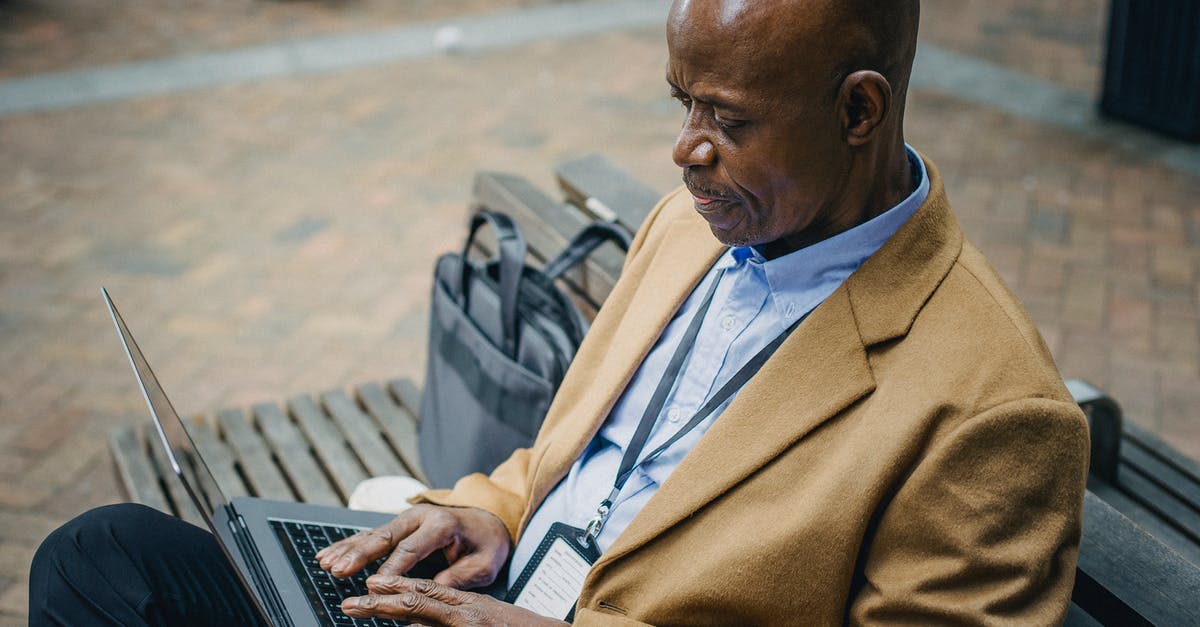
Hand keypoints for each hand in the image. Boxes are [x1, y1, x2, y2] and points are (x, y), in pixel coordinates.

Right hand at [316, 504, 510, 588]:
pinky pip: (369, 535)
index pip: (412, 549)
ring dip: (348, 549)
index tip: (373, 585)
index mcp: (443, 524)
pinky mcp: (398, 526)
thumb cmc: (487, 542)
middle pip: (385, 537)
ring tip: (325, 563)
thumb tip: (431, 590)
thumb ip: (460, 576)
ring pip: (372, 534)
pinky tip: (327, 554)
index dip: (391, 568)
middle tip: (338, 569)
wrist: (489, 516)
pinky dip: (348, 545)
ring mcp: (407, 519)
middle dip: (359, 554)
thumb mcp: (485, 563)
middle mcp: (420, 517)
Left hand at [344, 575, 567, 626]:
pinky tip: (403, 625)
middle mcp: (467, 613)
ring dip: (391, 610)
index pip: (426, 591)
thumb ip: (452, 619)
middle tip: (349, 602)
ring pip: (423, 613)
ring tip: (359, 609)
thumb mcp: (483, 619)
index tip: (370, 585)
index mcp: (468, 606)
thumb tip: (416, 624)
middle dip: (380, 600)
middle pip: (418, 600)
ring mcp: (469, 624)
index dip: (396, 586)